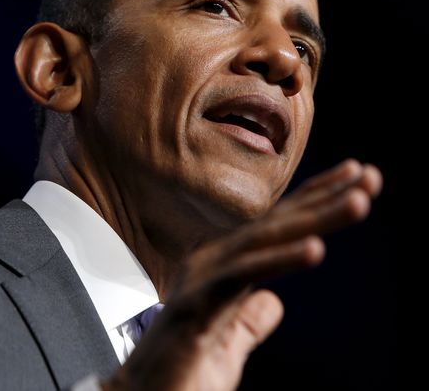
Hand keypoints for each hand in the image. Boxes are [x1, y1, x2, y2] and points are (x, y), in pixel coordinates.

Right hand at [104, 159, 382, 390]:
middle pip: (275, 225)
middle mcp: (209, 265)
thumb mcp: (227, 348)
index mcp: (220, 271)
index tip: (358, 179)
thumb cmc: (178, 378)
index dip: (315, 202)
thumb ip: (248, 321)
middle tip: (369, 176)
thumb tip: (273, 301)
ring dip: (313, 220)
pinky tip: (315, 249)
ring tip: (358, 202)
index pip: (275, 229)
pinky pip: (241, 277)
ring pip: (263, 241)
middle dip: (323, 199)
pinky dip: (278, 261)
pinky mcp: (196, 307)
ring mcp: (201, 282)